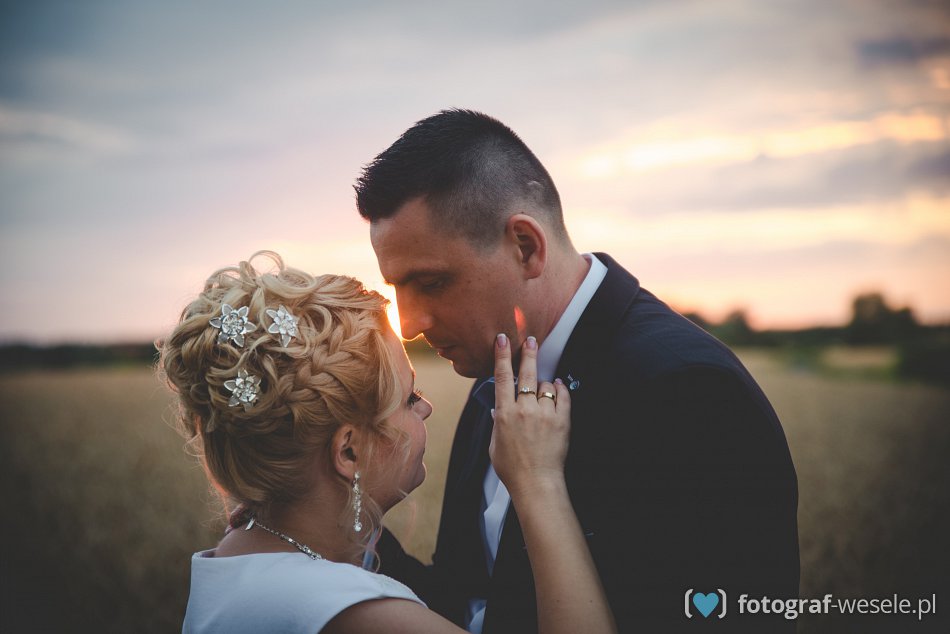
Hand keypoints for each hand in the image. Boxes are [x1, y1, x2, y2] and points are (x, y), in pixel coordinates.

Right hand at [489, 333, 570, 498]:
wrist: (536, 483)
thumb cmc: (511, 467)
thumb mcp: (495, 442)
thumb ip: (498, 421)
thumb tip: (500, 408)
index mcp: (505, 414)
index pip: (502, 377)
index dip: (501, 355)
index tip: (502, 340)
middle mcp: (525, 410)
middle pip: (526, 373)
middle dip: (527, 353)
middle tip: (531, 339)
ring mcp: (545, 414)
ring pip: (545, 385)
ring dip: (543, 385)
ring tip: (541, 393)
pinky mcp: (562, 421)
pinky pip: (562, 396)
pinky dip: (560, 389)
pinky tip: (558, 387)